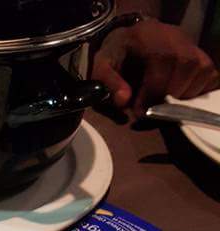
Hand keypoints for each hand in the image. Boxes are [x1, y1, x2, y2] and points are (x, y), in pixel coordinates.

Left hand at [93, 20, 218, 116]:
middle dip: (166, 96)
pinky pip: (210, 75)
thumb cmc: (118, 56)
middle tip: (153, 105)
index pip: (159, 69)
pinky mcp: (200, 55)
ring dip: (183, 94)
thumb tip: (124, 101)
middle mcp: (175, 37)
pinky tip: (182, 93)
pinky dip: (199, 89)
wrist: (132, 39)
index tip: (140, 111)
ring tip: (166, 98)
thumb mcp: (104, 66)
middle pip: (183, 72)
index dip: (150, 95)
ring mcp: (191, 45)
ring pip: (199, 73)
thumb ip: (110, 83)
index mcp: (148, 37)